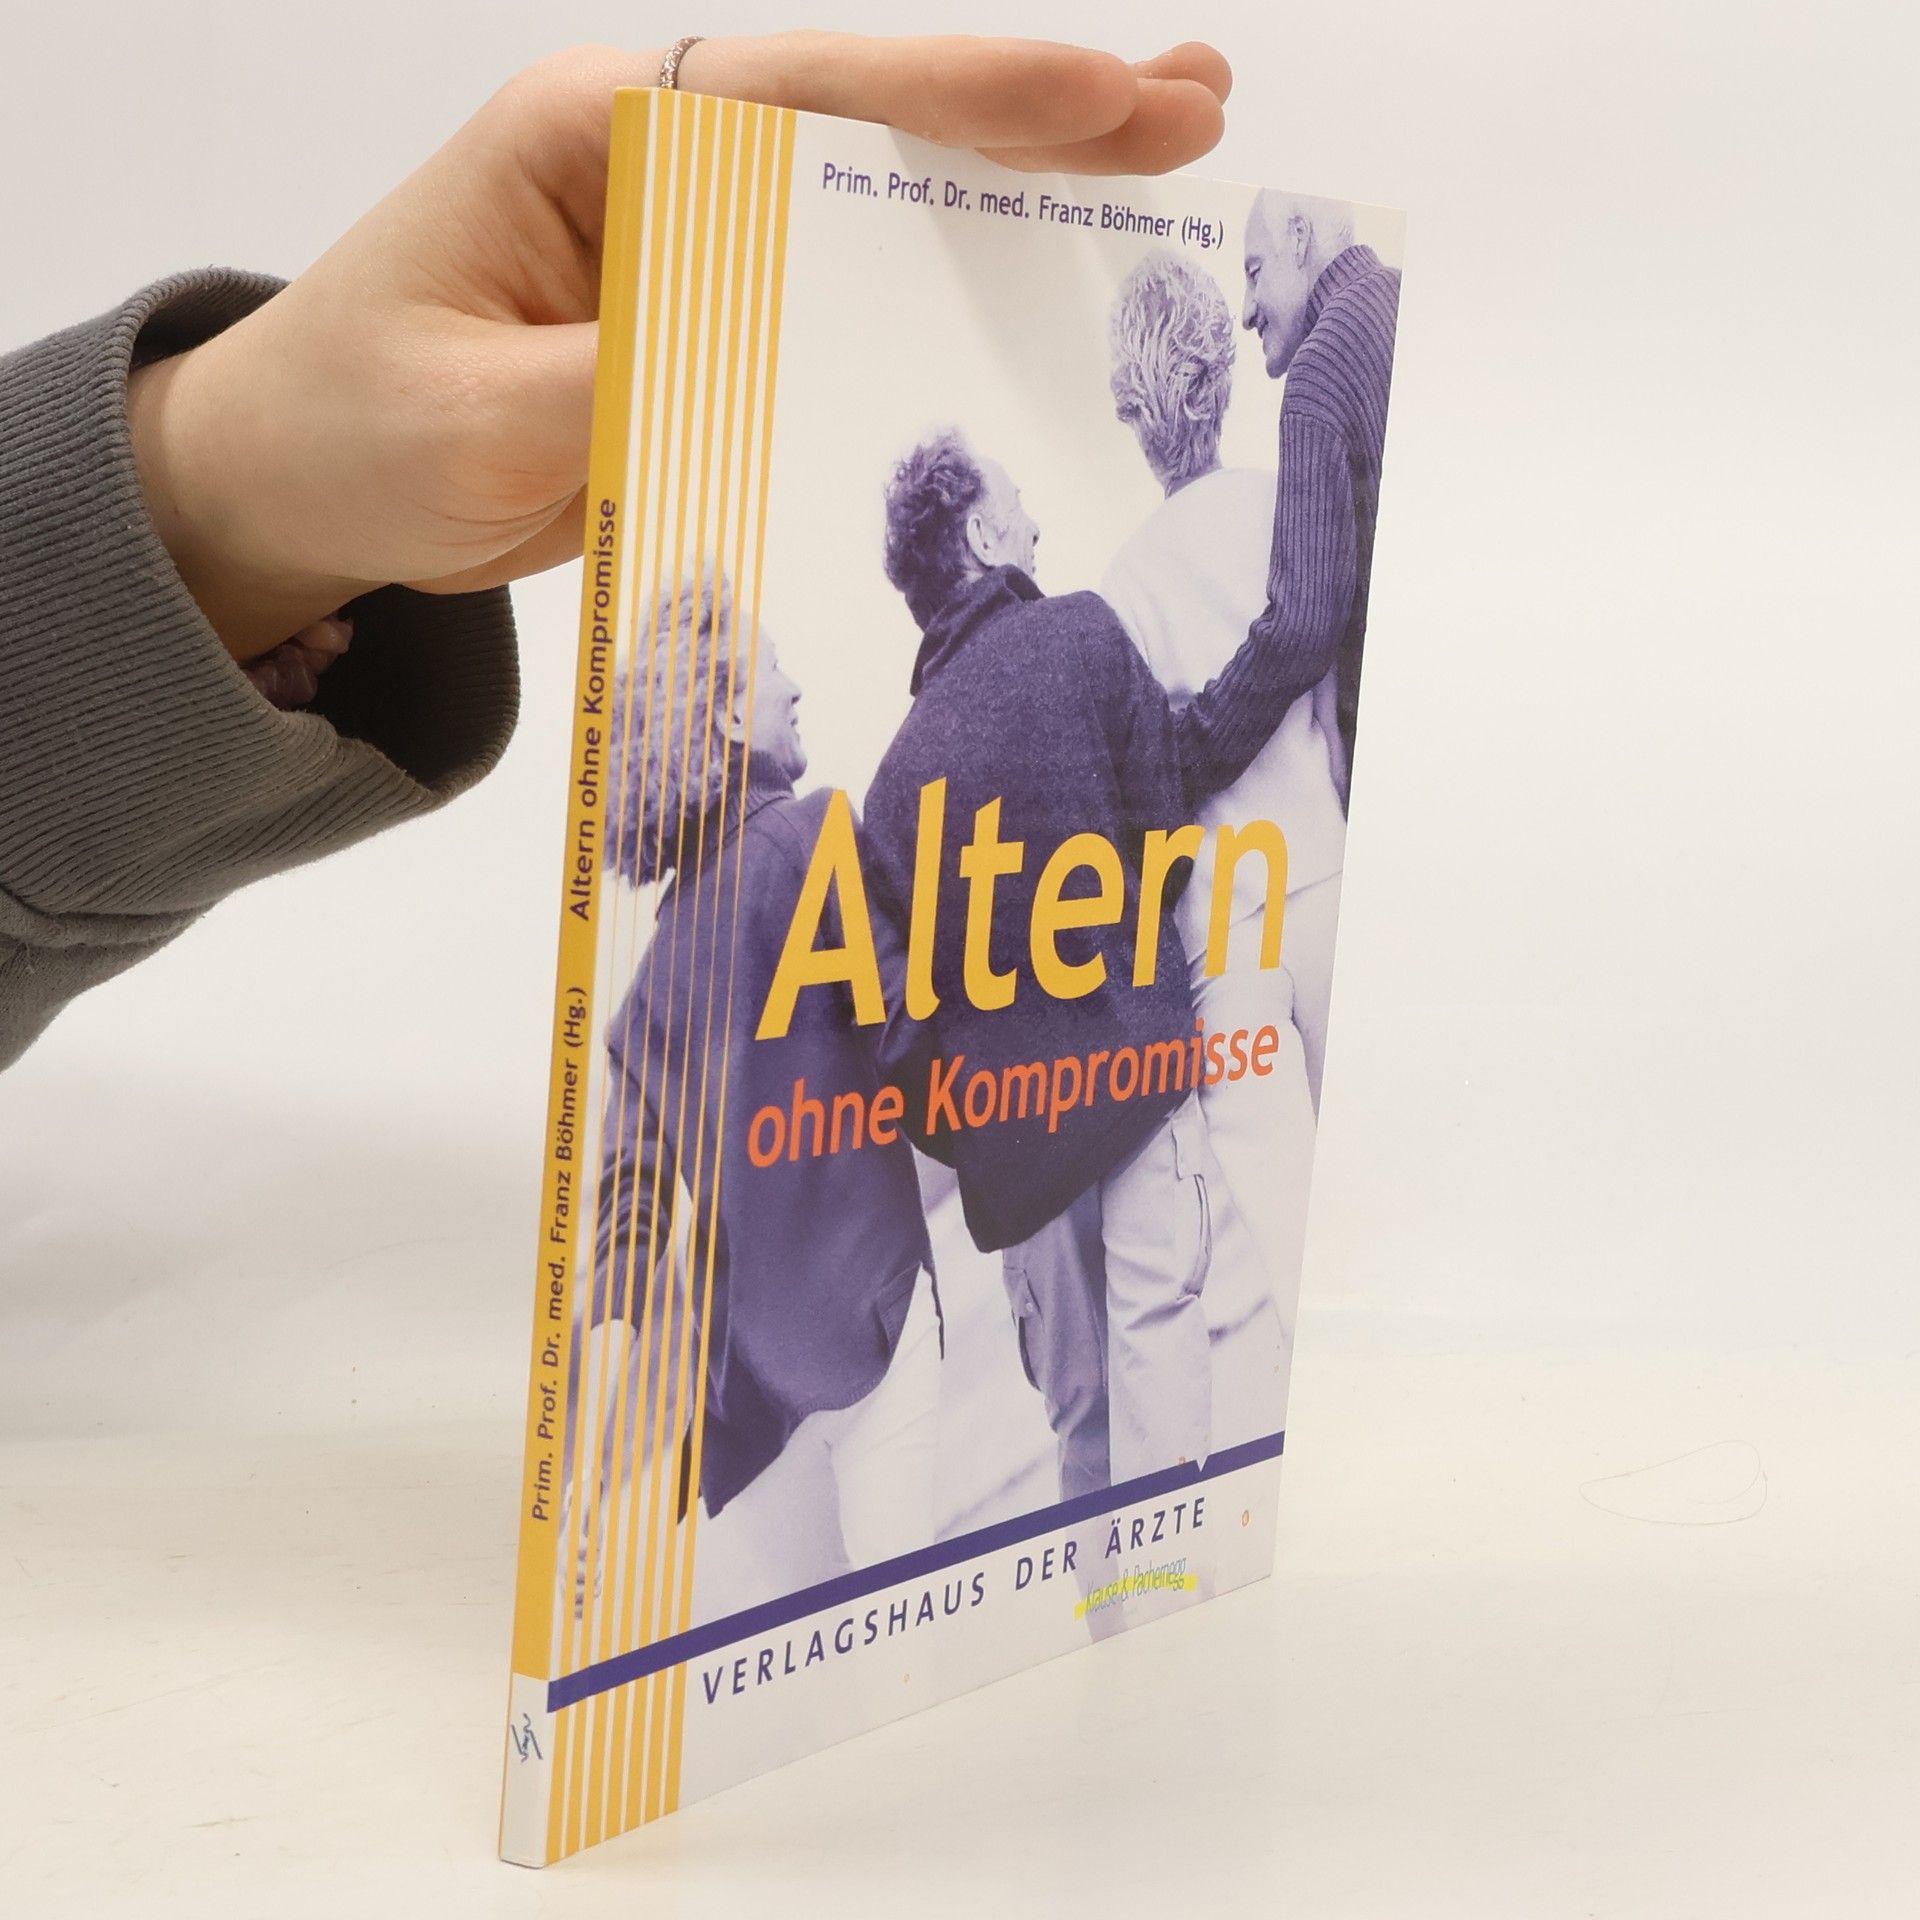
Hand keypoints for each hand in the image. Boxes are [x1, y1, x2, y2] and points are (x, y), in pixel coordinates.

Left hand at [126, 35, 1231, 661]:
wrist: (304, 482)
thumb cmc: (355, 425)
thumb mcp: (473, 417)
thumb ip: (622, 380)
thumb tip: (765, 358)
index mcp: (593, 137)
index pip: (800, 92)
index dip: (958, 93)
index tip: (1100, 92)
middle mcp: (660, 166)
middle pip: (870, 121)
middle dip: (1034, 115)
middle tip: (1194, 111)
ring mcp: (693, 244)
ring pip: (875, 200)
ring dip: (1015, 195)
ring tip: (1162, 176)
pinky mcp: (709, 323)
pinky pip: (846, 295)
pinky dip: (946, 290)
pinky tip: (1036, 300)